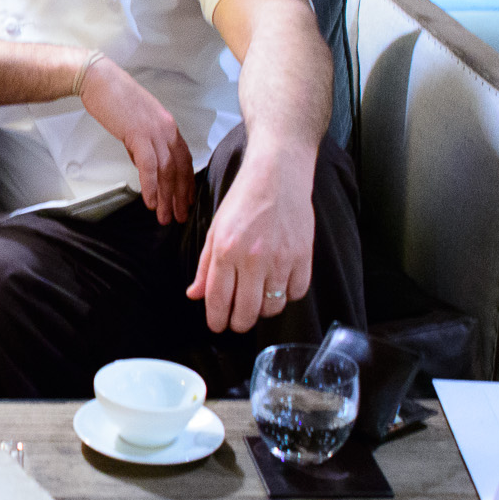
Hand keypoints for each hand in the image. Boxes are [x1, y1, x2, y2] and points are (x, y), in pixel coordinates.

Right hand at [78, 56, 194, 224]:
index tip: (187, 201)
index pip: (185, 159)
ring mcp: (155, 131)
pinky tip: (150, 202)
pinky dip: (151, 186)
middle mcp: (167, 129)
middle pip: (179, 169)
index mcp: (168, 126)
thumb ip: (143, 144)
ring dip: (166, 197)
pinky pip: (149, 166)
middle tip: (179, 217)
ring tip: (164, 217)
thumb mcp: (136, 123)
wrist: (100, 81)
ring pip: (167, 171)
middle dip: (180, 197)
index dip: (187, 183)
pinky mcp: (139, 134)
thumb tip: (144, 164)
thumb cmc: (114, 98)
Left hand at [188, 145, 315, 332]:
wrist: (278, 174)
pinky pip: (296, 292)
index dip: (217, 320)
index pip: (218, 300)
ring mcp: (281, 259)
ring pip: (272, 307)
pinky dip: (287, 295)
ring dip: (263, 310)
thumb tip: (195, 295)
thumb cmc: (244, 199)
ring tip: (258, 300)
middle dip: (239, 323)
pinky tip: (279, 286)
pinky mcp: (303, 256)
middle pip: (247, 312)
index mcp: (226, 251)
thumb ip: (205, 266)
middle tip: (237, 320)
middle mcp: (253, 258)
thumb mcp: (215, 230)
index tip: (218, 325)